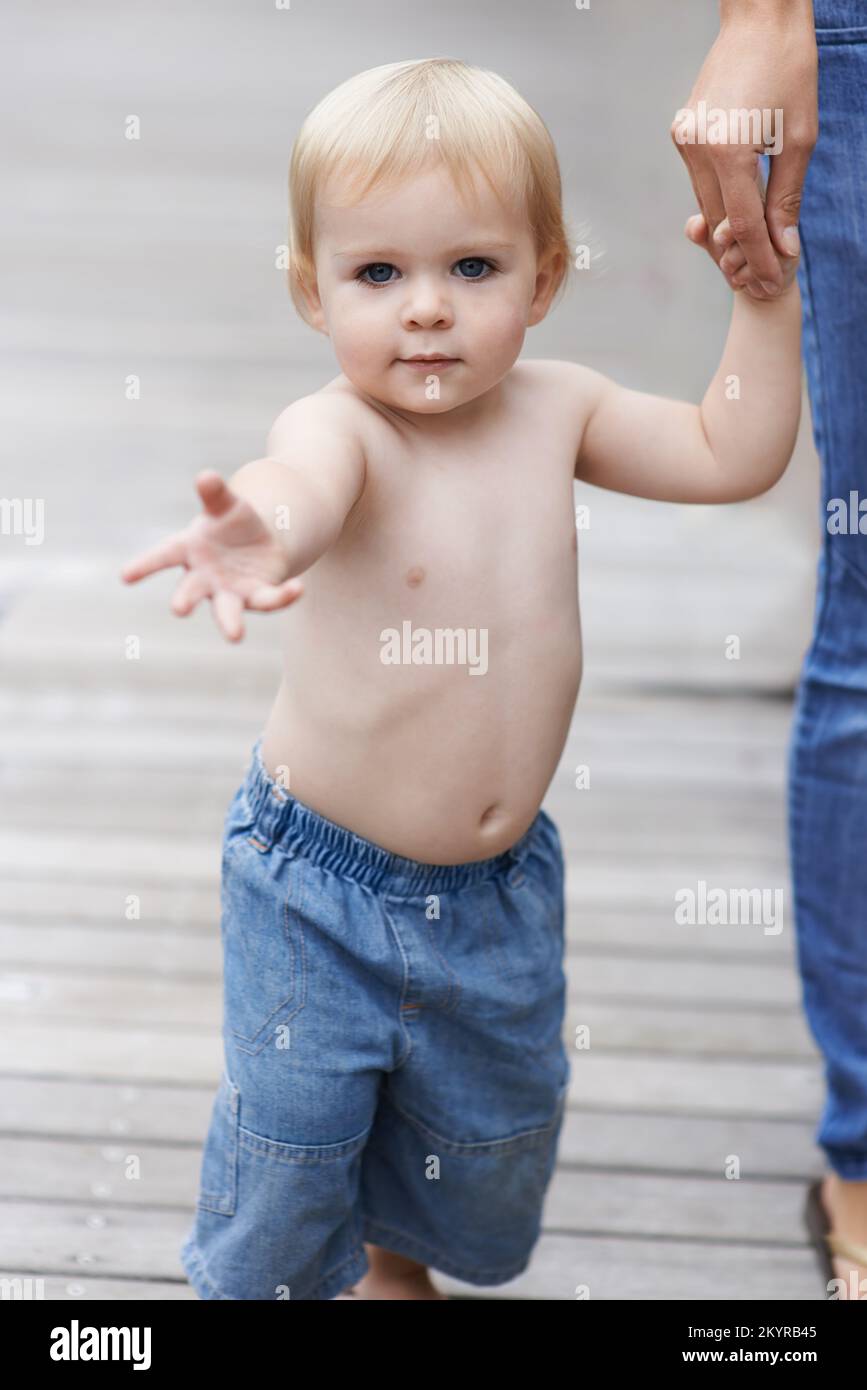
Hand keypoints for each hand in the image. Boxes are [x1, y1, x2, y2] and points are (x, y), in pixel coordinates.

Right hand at [120, 470, 303, 641]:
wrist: (259, 543)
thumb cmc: (231, 522)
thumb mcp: (226, 504)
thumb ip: (215, 494)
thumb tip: (206, 477)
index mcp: (189, 549)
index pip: (163, 556)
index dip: (144, 565)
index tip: (124, 577)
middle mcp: (205, 577)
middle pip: (192, 590)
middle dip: (186, 600)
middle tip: (178, 610)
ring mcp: (230, 590)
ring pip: (228, 609)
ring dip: (230, 622)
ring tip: (234, 635)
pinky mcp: (257, 594)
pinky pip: (269, 598)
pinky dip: (283, 596)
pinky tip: (297, 588)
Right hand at [671, 4, 816, 298]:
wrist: (759, 19)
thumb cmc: (790, 70)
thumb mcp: (800, 137)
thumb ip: (787, 196)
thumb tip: (784, 246)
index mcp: (729, 150)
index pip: (744, 224)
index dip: (761, 258)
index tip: (775, 281)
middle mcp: (697, 148)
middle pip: (720, 219)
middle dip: (744, 251)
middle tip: (766, 278)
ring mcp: (684, 139)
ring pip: (707, 202)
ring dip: (730, 225)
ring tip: (756, 250)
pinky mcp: (682, 131)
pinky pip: (700, 179)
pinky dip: (720, 196)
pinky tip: (738, 206)